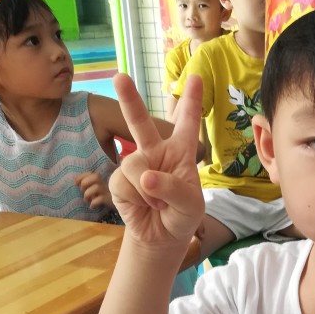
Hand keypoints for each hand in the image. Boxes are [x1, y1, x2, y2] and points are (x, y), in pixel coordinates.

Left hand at [75, 171, 112, 208]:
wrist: (120, 205)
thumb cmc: (105, 197)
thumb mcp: (98, 189)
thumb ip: (90, 186)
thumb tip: (78, 185)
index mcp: (101, 180)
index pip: (91, 173)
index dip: (82, 176)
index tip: (75, 183)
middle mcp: (105, 183)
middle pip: (95, 177)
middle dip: (85, 182)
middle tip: (82, 190)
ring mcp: (108, 191)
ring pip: (97, 187)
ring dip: (87, 194)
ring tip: (86, 200)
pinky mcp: (110, 200)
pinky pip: (100, 199)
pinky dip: (93, 203)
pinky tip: (92, 206)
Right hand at [109, 73, 204, 246]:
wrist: (162, 236)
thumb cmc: (182, 215)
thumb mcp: (191, 204)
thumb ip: (174, 188)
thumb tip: (146, 177)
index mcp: (181, 152)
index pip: (187, 123)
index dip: (191, 100)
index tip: (195, 77)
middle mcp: (157, 151)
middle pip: (141, 122)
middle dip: (130, 99)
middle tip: (119, 77)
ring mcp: (136, 164)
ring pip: (135, 165)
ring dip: (148, 190)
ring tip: (158, 203)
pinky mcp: (120, 180)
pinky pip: (124, 182)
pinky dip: (136, 198)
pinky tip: (144, 205)